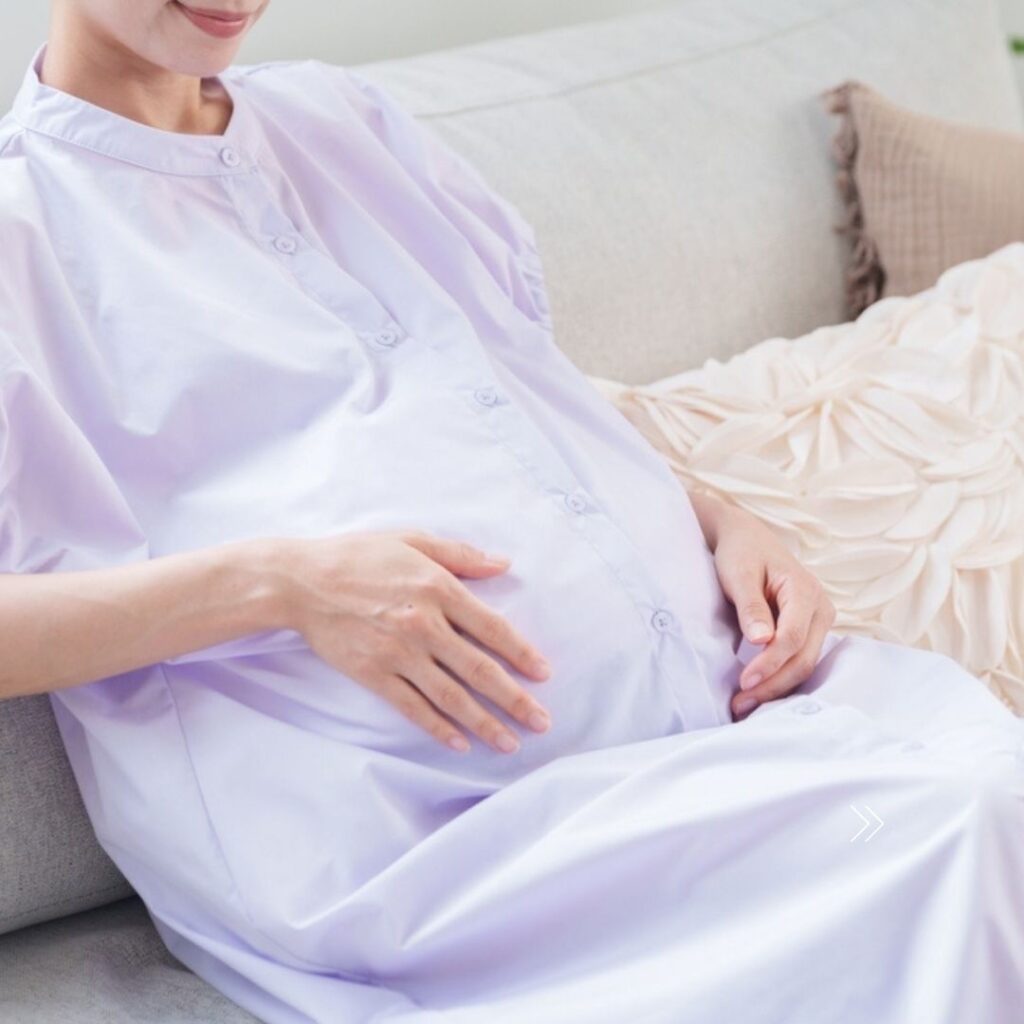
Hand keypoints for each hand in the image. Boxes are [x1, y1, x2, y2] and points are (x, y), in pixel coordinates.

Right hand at [279, 529, 551, 753]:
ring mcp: (398, 654)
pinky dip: (439, 728)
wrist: (301, 582)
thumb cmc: (359, 556)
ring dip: (485, 723)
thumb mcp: (413, 540)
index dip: (522, 654)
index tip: (544, 674)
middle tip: (542, 722)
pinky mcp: (374, 675)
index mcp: (438, 589)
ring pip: (451, 697)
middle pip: (480, 670)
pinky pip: (414, 708)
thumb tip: (504, 563)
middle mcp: (424, 625)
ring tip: (511, 742)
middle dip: (515, 699)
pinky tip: (461, 743)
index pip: (493, 629)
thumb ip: (461, 554)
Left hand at [706, 502, 836, 720]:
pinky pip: (799, 660)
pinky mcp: (809, 630)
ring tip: (744, 705)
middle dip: (773, 685)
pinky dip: (779, 678)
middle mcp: (821, 608)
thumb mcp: (740, 574)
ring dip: (776, 687)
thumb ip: (752, 607)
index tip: (743, 682)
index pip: (793, 637)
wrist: (747, 539)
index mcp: (805, 590)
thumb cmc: (742, 553)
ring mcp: (819, 621)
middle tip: (740, 705)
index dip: (769, 663)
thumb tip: (762, 641)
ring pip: (804, 665)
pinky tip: (758, 692)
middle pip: (803, 658)